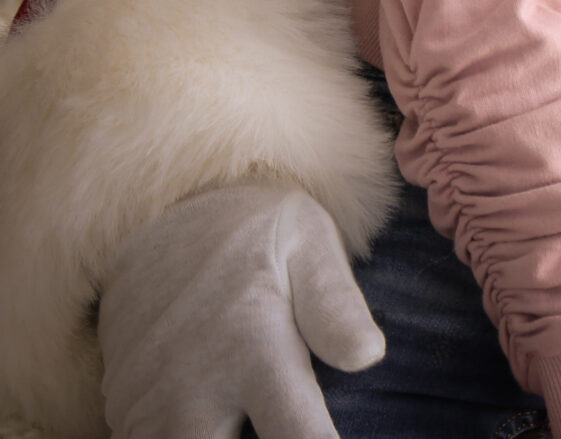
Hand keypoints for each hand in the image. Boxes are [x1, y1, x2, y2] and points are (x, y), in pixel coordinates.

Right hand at [98, 181, 383, 438]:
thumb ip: (336, 307)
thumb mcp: (309, 246)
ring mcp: (148, 400)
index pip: (296, 432)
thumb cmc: (257, 237)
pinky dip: (173, 436)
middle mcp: (195, 386)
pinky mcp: (120, 405)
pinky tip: (207, 421)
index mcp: (255, 348)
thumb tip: (368, 357)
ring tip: (241, 422)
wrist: (167, 216)